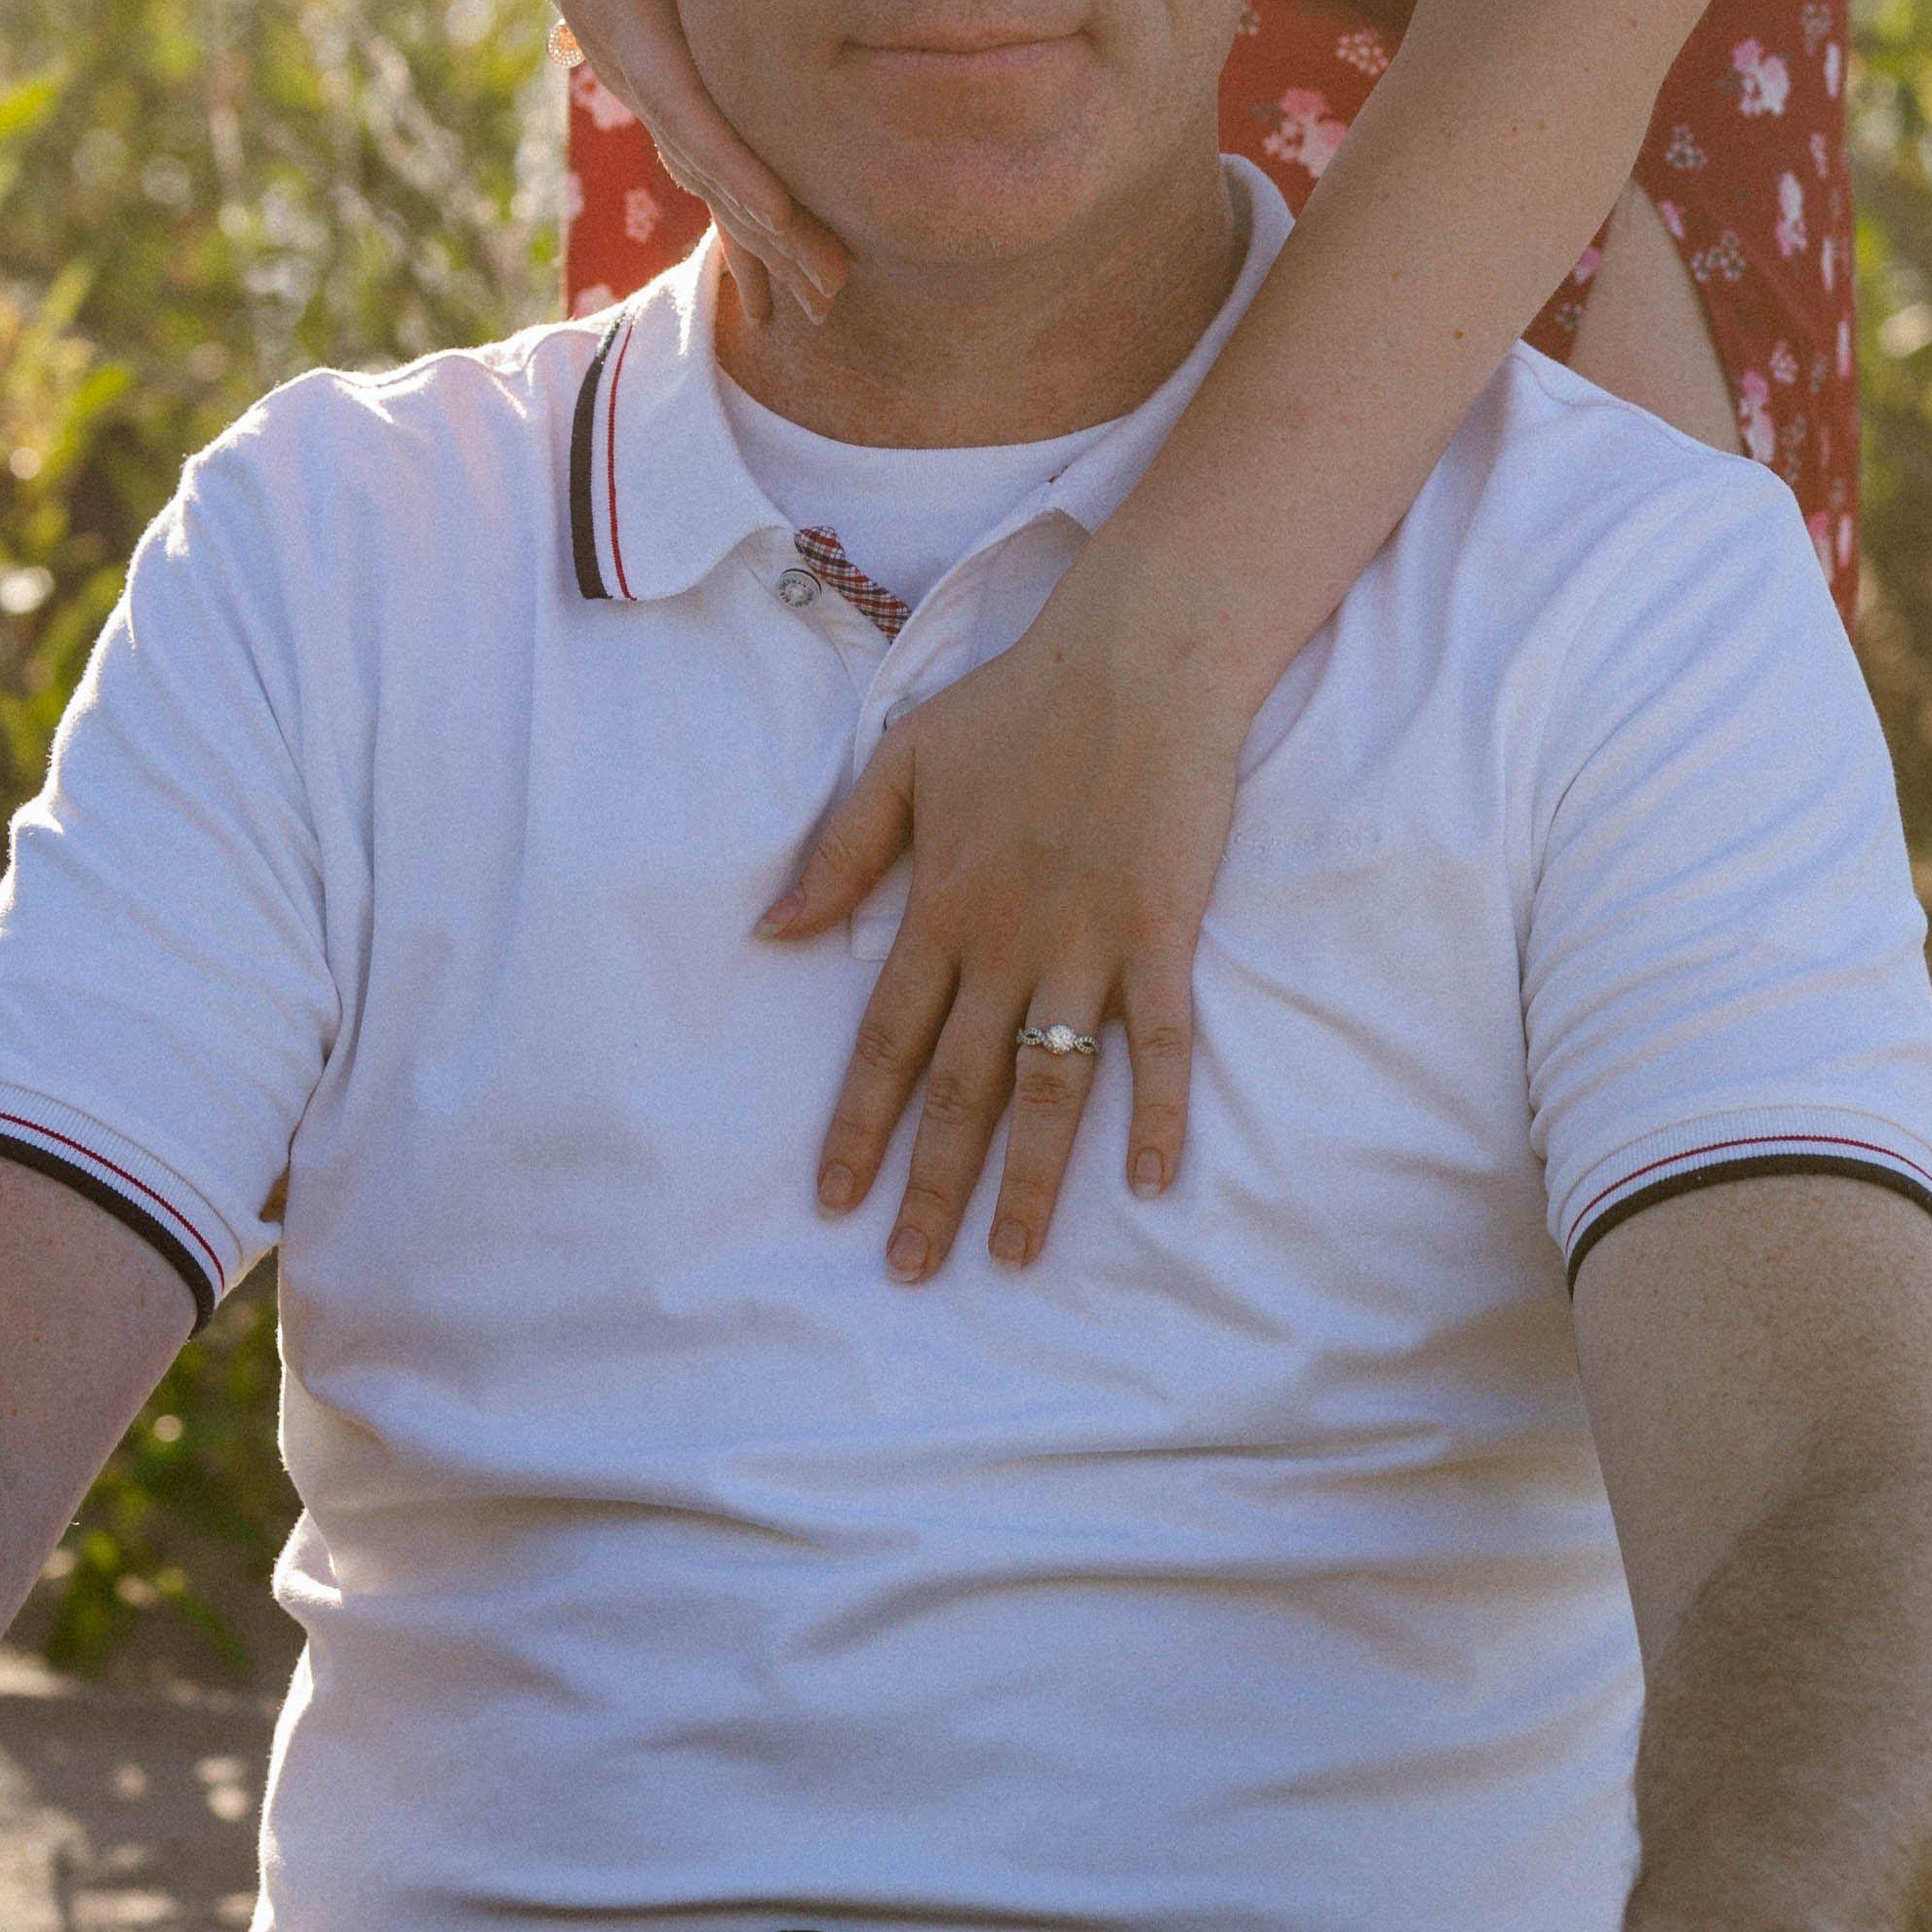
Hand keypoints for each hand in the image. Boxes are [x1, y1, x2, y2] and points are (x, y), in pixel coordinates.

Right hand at [459, 0, 846, 333]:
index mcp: (623, 15)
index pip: (687, 107)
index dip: (735, 166)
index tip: (785, 219)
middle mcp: (633, 56)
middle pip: (704, 161)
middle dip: (764, 230)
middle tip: (832, 292)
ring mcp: (646, 64)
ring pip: (710, 164)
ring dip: (762, 230)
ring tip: (827, 292)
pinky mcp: (662, 56)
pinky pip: (710, 140)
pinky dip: (747, 194)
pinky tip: (787, 240)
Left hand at [768, 554, 1250, 1271]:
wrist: (1134, 660)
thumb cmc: (1016, 703)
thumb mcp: (900, 763)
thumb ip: (840, 853)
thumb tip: (771, 933)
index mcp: (939, 908)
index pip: (885, 1042)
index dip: (859, 1126)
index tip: (836, 1201)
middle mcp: (1005, 944)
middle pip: (960, 1088)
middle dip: (931, 1186)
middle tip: (911, 1271)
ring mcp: (1086, 945)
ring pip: (1050, 1086)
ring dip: (1032, 1179)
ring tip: (1014, 1257)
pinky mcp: (1160, 933)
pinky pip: (1159, 1041)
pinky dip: (1154, 1112)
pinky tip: (1150, 1181)